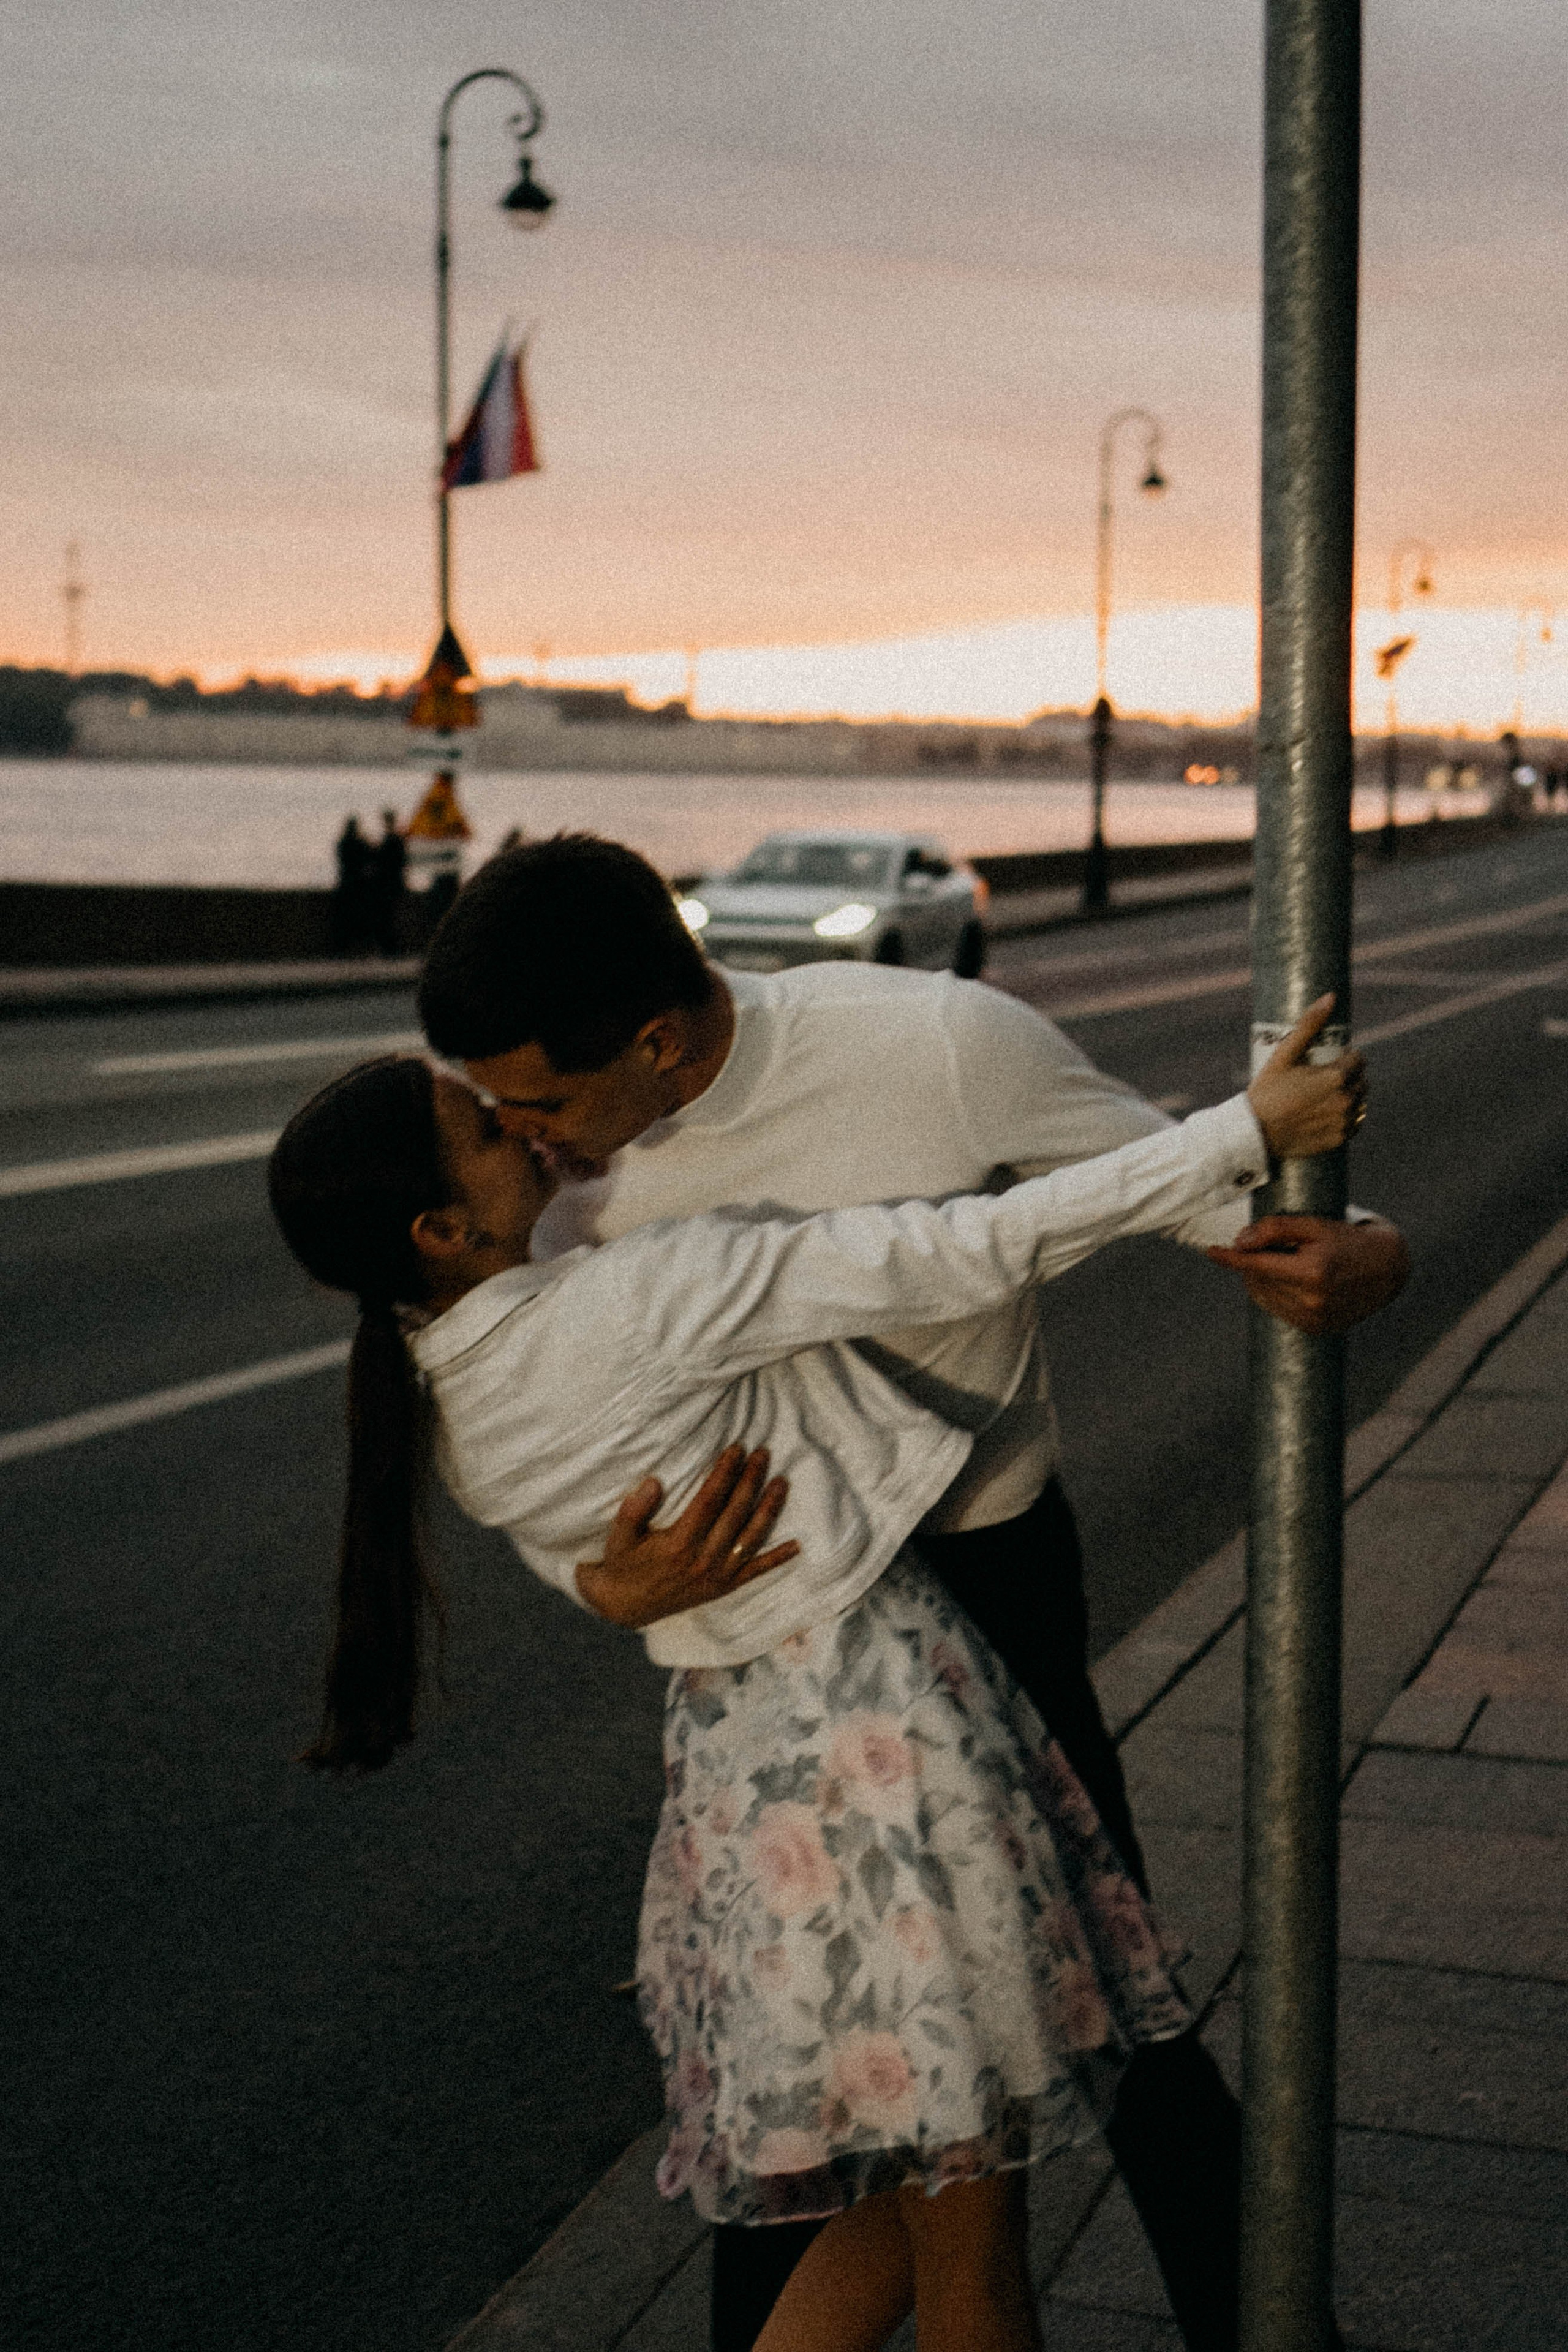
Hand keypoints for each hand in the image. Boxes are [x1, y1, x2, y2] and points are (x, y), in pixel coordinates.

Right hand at [573, 1445, 799, 1629]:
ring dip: (769, 1508)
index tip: (736, 1448)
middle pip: (735, 1513)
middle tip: (763, 1454)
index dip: (725, 1472)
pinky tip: (796, 1545)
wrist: (625, 1607)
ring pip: (751, 1538)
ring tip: (782, 1482)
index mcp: (678, 1544)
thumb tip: (653, 1482)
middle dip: (751, 1480)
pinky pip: (755, 1572)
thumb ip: (633, 1510)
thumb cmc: (622, 1564)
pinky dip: (777, 1559)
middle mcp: (702, 1560)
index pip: (709, 1500)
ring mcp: (717, 1575)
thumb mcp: (618, 1537)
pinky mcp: (723, 1587)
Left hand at [1208, 1214, 1409, 1333]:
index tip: (1211, 1251)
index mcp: (1312, 1272)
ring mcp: (1315, 1319)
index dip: (1230, 1258)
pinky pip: (1280, 1310)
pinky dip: (1277, 1294)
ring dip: (1263, 1280)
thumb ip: (1276, 1229)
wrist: (1387, 1267)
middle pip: (1258, 1280)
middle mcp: (1312, 1300)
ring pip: (1265, 1297)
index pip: (1256, 1265)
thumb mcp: (1315, 1225)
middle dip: (1254, 1262)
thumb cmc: (1348, 1239)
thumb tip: (1240, 1241)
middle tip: (1273, 1247)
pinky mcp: (1317, 1329)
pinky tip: (1293, 1281)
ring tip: (1287, 1262)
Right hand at [1246, 994, 1367, 1159]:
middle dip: (1349, 1077)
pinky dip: (1345, 1118)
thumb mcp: (1285, 1054)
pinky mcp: (1339, 1138)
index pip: (1359, 1060)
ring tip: (1326, 1096)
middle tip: (1325, 1079)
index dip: (1346, 1057)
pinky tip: (1327, 1114)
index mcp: (1336, 1076)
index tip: (1331, 1060)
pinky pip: (1353, 1124)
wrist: (1254, 1133)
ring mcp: (1343, 1121)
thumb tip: (1330, 996)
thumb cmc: (1267, 1091)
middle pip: (1362, 1081)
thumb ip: (1309, 1024)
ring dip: (1350, 1097)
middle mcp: (1345, 1100)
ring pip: (1360, 1102)